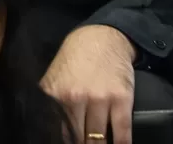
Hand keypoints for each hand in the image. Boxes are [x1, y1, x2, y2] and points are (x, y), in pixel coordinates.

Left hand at [41, 25, 136, 143]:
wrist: (101, 38)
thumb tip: (50, 128)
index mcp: (55, 94)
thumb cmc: (75, 59)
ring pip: (99, 138)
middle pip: (78, 138)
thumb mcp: (54, 78)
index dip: (65, 141)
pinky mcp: (121, 100)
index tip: (69, 143)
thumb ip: (51, 102)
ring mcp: (99, 100)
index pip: (57, 130)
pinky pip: (122, 131)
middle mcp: (74, 99)